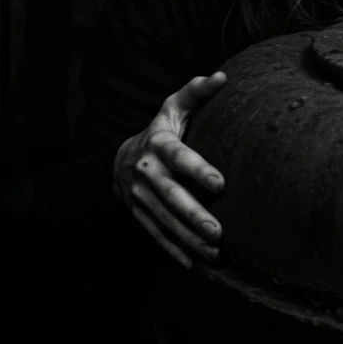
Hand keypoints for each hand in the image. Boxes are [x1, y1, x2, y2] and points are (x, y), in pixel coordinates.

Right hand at [113, 72, 227, 268]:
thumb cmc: (161, 130)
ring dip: (189, 240)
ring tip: (215, 253)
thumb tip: (222, 77)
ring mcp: (139, 197)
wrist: (120, 159)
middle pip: (170, 197)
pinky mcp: (138, 215)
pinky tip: (193, 266)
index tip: (220, 183)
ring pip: (164, 221)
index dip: (198, 170)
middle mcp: (146, 172)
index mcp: (158, 144)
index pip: (179, 157)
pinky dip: (173, 252)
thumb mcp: (174, 108)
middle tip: (219, 232)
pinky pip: (155, 236)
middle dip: (194, 216)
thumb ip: (196, 92)